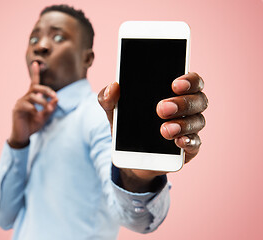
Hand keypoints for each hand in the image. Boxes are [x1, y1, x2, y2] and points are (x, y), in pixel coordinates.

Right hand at [8, 62, 57, 147]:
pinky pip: (27, 105)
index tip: (36, 63)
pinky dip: (34, 109)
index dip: (35, 73)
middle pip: (35, 87)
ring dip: (43, 101)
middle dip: (47, 90)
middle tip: (55, 97)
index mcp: (31, 98)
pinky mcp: (17, 110)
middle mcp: (25, 98)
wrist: (23, 136)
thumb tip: (57, 99)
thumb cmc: (33, 125)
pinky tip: (36, 115)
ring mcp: (20, 103)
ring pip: (32, 96)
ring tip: (48, 109)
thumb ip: (50, 108)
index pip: (33, 83)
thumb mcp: (45, 117)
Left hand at [98, 72, 207, 191]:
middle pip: (198, 100)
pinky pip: (195, 144)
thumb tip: (113, 87)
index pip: (191, 80)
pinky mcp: (188, 149)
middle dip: (182, 103)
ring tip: (164, 130)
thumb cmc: (128, 125)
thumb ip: (109, 97)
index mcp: (174, 92)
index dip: (188, 80)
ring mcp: (190, 128)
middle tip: (161, 108)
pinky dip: (188, 142)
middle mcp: (187, 108)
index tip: (174, 84)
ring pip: (198, 121)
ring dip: (183, 124)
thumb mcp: (114, 110)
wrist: (127, 156)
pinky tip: (177, 141)